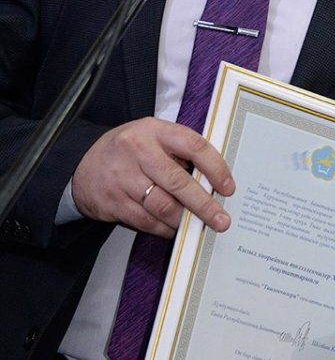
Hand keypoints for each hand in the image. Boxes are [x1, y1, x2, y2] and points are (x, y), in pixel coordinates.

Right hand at [71, 117, 234, 237]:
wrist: (82, 164)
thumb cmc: (127, 150)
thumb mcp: (151, 136)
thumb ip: (178, 151)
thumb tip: (212, 180)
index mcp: (154, 130)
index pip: (193, 145)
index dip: (215, 168)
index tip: (227, 186)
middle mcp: (139, 151)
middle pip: (179, 182)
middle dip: (204, 205)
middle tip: (221, 219)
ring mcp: (125, 178)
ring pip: (164, 206)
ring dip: (184, 219)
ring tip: (196, 225)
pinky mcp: (115, 203)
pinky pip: (147, 222)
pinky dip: (165, 228)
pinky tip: (173, 228)